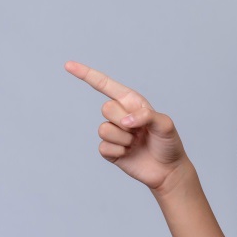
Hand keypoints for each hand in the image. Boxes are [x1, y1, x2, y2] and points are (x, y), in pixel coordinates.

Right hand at [65, 61, 187, 192]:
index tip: (68, 65)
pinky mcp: (109, 151)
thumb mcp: (165, 124)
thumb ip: (147, 116)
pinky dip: (118, 152)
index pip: (105, 85)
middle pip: (106, 108)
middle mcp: (120, 115)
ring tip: (136, 143)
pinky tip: (129, 154)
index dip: (86, 74)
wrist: (168, 171)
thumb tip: (125, 121)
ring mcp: (114, 133)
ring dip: (123, 139)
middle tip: (139, 131)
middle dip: (124, 120)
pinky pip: (103, 147)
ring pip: (103, 129)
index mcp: (132, 102)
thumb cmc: (168, 144)